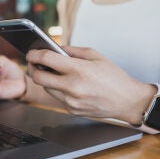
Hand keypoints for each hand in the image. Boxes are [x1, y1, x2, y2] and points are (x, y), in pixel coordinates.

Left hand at [26, 46, 156, 124]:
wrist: (128, 101)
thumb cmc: (114, 76)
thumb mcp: (95, 56)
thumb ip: (72, 51)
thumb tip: (53, 48)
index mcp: (79, 70)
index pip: (46, 60)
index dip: (34, 54)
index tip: (30, 52)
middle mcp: (72, 87)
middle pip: (38, 77)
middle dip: (32, 68)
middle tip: (34, 63)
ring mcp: (71, 101)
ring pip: (46, 88)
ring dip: (45, 79)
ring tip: (51, 72)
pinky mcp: (71, 110)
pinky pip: (56, 97)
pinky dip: (57, 89)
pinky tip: (66, 84)